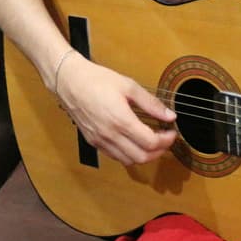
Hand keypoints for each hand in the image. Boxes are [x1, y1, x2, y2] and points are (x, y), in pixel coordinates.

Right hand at [55, 54, 176, 165]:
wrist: (69, 81)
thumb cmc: (96, 80)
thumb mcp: (128, 86)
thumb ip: (151, 103)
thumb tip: (169, 115)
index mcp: (121, 121)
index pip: (151, 143)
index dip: (167, 140)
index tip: (171, 132)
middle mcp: (110, 135)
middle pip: (142, 157)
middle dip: (159, 151)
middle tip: (164, 139)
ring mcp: (100, 140)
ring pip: (129, 161)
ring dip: (144, 155)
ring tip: (150, 142)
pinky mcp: (93, 141)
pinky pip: (115, 156)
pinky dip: (128, 154)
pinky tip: (132, 141)